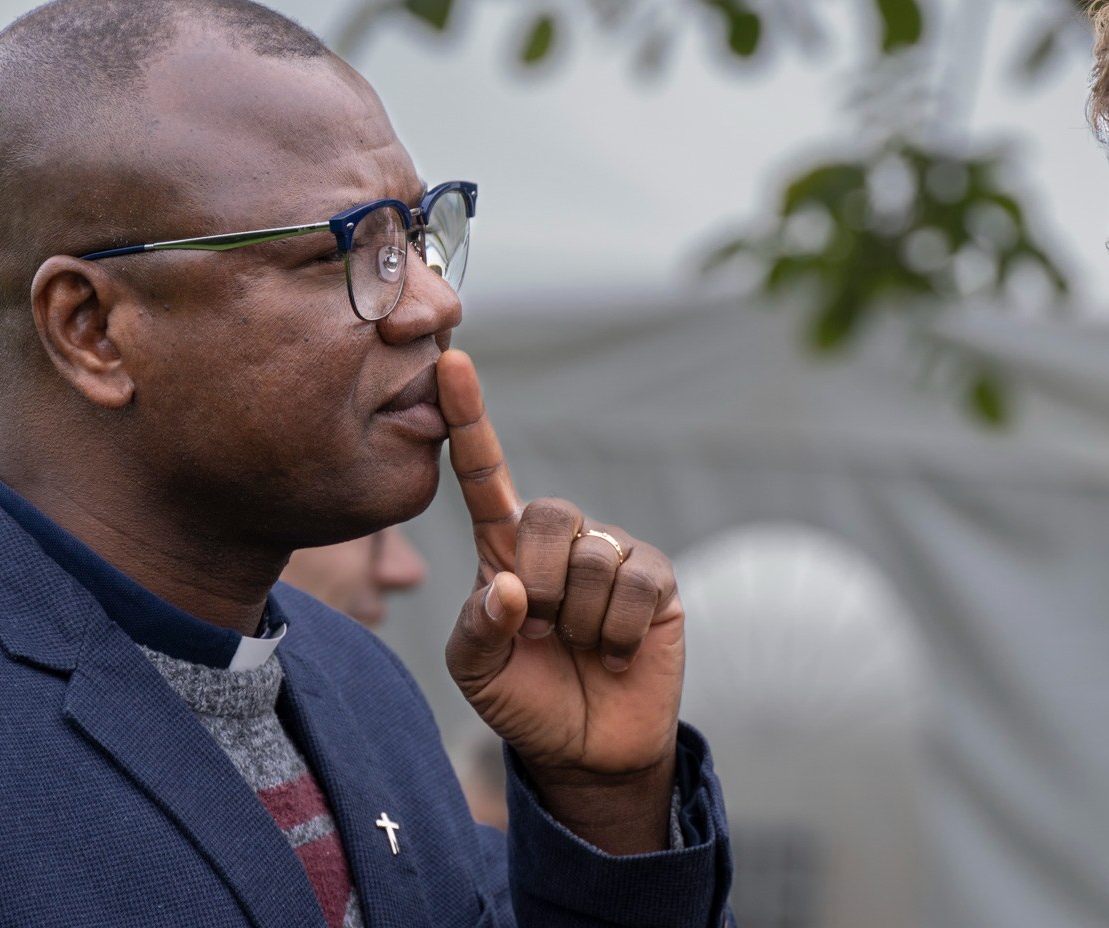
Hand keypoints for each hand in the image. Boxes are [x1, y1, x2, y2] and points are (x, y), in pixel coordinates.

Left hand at [437, 350, 683, 851]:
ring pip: (594, 558)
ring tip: (578, 645)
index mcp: (504, 546)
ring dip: (579, 620)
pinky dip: (615, 633)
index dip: (469, 418)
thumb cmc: (521, 696)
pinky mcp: (657, 580)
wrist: (586, 748)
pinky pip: (634, 586)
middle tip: (541, 629)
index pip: (484, 472)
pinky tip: (612, 652)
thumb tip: (510, 587)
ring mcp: (613, 553)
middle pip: (548, 514)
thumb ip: (476, 627)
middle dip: (540, 581)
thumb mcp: (475, 670)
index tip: (451, 361)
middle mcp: (561, 538)